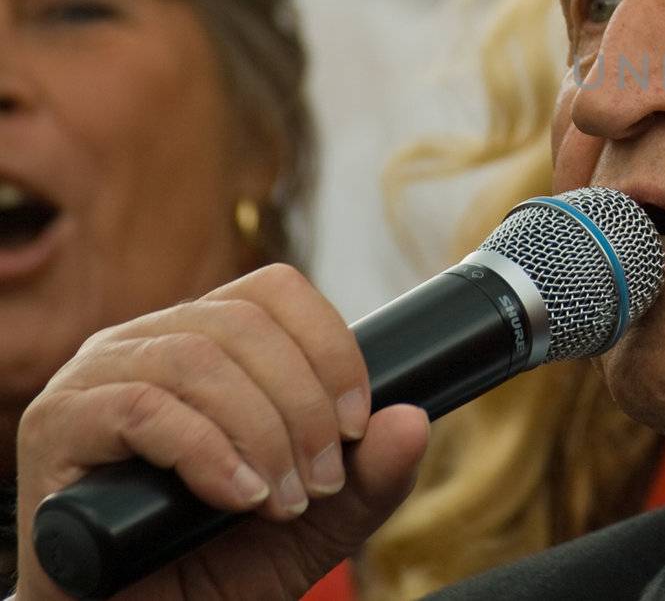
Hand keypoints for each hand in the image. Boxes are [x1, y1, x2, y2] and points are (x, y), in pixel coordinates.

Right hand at [13, 264, 430, 599]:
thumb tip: (414, 419)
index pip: (275, 290)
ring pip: (197, 359)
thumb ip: (369, 478)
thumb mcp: (314, 524)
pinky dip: (207, 451)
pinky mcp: (58, 426)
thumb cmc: (210, 566)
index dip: (329, 346)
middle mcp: (146, 342)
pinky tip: (238, 498)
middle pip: (244, 323)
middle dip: (304, 405)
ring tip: (282, 502)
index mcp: (203, 339)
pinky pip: (142, 408)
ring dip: (261, 432)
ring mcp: (95, 378)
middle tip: (320, 483)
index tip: (361, 421)